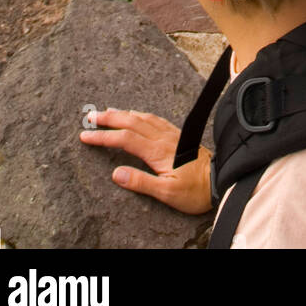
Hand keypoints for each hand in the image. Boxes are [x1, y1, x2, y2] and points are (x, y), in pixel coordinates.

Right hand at [80, 108, 212, 214]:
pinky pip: (155, 119)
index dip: (104, 136)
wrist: (219, 181)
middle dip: (109, 118)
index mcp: (158, 151)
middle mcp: (164, 138)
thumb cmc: (194, 191)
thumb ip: (141, 182)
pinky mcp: (178, 136)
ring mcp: (172, 135)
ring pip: (143, 117)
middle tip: (90, 117)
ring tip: (108, 112)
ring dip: (124, 113)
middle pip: (132, 122)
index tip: (85, 135)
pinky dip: (140, 114)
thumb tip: (116, 173)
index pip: (125, 139)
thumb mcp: (167, 194)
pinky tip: (137, 115)